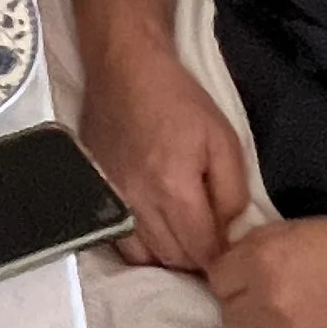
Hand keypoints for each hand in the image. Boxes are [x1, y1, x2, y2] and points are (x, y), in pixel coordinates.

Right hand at [80, 40, 250, 272]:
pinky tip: (153, 229)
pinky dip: (140, 245)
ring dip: (168, 254)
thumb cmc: (178, 99)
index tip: (231, 252)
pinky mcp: (94, 192)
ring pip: (144, 256)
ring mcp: (111, 199)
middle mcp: (138, 202)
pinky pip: (118, 240)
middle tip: (209, 241)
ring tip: (182, 236)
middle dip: (197, 257)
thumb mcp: (223, 139)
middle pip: (173, 259)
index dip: (222, 258)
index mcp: (174, 188)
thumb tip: (231, 231)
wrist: (125, 68)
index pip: (202, 251)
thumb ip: (233, 193)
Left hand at [206, 215, 326, 327]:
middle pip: (229, 315)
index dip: (234, 279)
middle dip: (245, 308)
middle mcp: (266, 301)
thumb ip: (259, 245)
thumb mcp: (300, 228)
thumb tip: (233, 261)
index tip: (249, 280)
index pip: (217, 279)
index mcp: (262, 259)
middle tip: (271, 304)